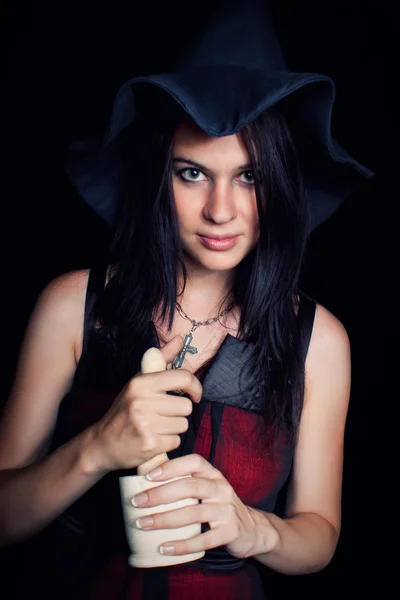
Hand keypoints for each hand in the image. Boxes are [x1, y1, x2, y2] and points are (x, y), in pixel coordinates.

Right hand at [87, 336, 201, 474]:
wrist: (101, 443)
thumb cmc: (124, 410)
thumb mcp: (139, 382)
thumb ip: (161, 359)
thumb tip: (180, 338)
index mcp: (141, 383)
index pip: (182, 378)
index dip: (195, 387)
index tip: (194, 395)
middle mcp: (142, 401)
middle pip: (186, 406)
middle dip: (178, 413)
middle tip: (161, 416)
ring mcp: (145, 424)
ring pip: (183, 425)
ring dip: (173, 428)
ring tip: (156, 427)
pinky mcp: (149, 445)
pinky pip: (176, 442)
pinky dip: (168, 443)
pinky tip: (153, 440)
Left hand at [130, 454, 266, 558]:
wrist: (251, 529)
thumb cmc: (218, 506)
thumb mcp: (207, 488)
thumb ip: (185, 482)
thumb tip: (145, 477)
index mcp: (213, 474)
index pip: (193, 462)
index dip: (171, 467)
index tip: (148, 476)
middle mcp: (221, 488)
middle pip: (190, 487)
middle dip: (161, 494)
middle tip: (137, 502)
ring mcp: (227, 510)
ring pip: (194, 513)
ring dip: (165, 519)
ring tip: (143, 524)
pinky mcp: (231, 532)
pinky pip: (204, 540)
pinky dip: (182, 545)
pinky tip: (164, 548)